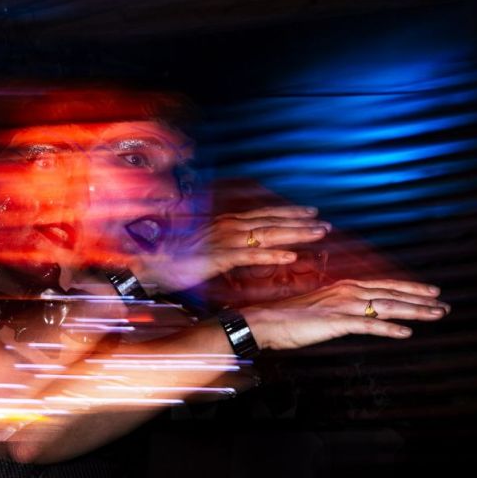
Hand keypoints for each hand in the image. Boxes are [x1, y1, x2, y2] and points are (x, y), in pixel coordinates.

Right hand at [130, 206, 331, 291]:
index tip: (310, 212)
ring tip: (319, 234)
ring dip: (296, 233)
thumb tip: (242, 248)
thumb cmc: (176, 259)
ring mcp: (225, 240)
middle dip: (300, 220)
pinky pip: (252, 256)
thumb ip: (226, 246)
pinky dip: (274, 255)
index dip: (288, 212)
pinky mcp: (220, 257)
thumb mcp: (206, 248)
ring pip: (268, 234)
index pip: (264, 214)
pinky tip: (292, 257)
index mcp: (226, 223)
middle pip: (272, 220)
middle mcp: (228, 226)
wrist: (151, 265)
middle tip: (324, 222)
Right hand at [241, 278, 450, 349]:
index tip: (431, 291)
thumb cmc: (290, 317)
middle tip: (444, 305)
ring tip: (436, 315)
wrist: (266, 320)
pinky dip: (389, 329)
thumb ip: (343, 308)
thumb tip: (360, 314)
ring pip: (387, 307)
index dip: (411, 288)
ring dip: (415, 311)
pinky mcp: (336, 322)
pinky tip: (406, 332)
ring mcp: (344, 306)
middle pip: (393, 294)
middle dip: (421, 299)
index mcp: (345, 287)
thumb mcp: (322, 308)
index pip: (386, 285)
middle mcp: (348, 292)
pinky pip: (369, 326)